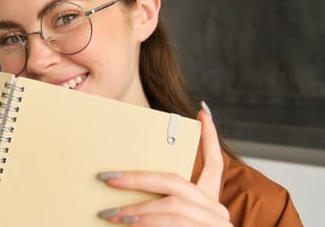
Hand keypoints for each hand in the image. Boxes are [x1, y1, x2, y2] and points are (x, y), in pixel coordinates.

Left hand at [97, 102, 231, 225]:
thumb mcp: (177, 222)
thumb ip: (163, 206)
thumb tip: (125, 190)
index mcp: (211, 205)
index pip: (215, 163)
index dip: (211, 137)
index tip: (203, 110)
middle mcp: (217, 213)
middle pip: (176, 183)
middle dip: (138, 178)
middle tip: (107, 177)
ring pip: (172, 207)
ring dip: (136, 210)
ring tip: (108, 215)